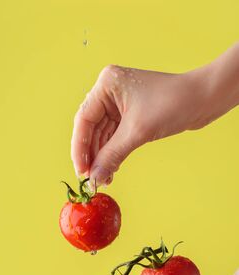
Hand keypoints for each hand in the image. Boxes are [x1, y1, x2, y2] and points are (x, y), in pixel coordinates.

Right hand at [71, 43, 238, 185]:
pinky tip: (111, 169)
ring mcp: (120, 103)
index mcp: (107, 84)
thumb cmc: (174, 104)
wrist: (205, 99)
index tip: (81, 171)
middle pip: (91, 128)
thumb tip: (94, 179)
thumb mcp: (138, 132)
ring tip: (103, 179)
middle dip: (92, 155)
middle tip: (90, 179)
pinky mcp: (131, 114)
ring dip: (102, 157)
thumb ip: (112, 156)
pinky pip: (115, 136)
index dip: (80, 148)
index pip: (84, 119)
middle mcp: (110, 91)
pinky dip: (113, 153)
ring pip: (103, 135)